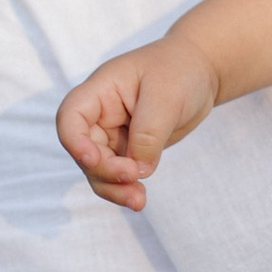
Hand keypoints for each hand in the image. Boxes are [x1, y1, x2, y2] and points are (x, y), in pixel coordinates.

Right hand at [55, 33, 221, 211]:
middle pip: (84, 151)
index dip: (75, 142)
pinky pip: (119, 174)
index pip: (71, 117)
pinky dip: (126, 188)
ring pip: (99, 170)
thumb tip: (138, 169)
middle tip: (133, 178)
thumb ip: (148, 134)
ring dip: (114, 187)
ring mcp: (112, 134)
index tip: (93, 159)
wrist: (201, 70)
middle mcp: (100, 114)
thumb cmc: (180, 70)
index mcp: (101, 91)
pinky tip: (139, 199)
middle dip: (104, 171)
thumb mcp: (166, 97)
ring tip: (138, 201)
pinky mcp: (129, 149)